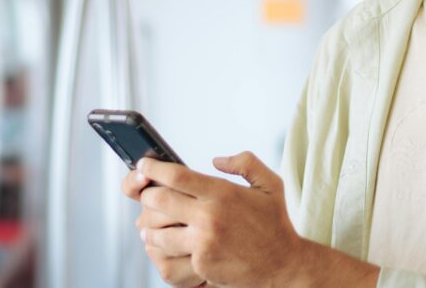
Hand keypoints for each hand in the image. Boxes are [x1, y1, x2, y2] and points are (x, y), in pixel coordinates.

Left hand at [121, 152, 303, 287]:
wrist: (282, 265)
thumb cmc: (275, 223)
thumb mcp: (270, 184)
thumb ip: (245, 163)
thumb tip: (216, 160)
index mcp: (223, 194)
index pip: (177, 176)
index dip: (154, 168)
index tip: (144, 165)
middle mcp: (210, 217)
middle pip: (160, 201)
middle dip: (146, 195)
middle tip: (146, 193)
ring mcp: (203, 243)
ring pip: (157, 231)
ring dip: (148, 225)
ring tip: (147, 222)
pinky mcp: (200, 265)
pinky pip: (168, 255)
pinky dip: (159, 248)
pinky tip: (159, 243)